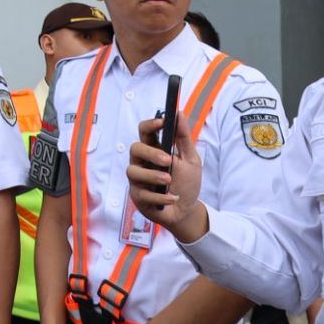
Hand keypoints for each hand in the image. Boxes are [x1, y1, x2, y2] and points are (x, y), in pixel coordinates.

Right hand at [127, 115, 207, 240]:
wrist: (187, 210)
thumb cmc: (186, 182)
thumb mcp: (191, 159)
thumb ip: (184, 138)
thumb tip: (179, 113)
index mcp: (154, 149)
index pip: (144, 131)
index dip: (150, 124)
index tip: (162, 122)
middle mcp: (142, 162)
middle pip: (135, 148)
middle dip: (151, 153)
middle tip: (168, 160)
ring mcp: (138, 180)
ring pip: (133, 172)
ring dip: (152, 176)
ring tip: (168, 180)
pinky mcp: (138, 197)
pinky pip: (142, 194)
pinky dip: (159, 197)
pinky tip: (172, 198)